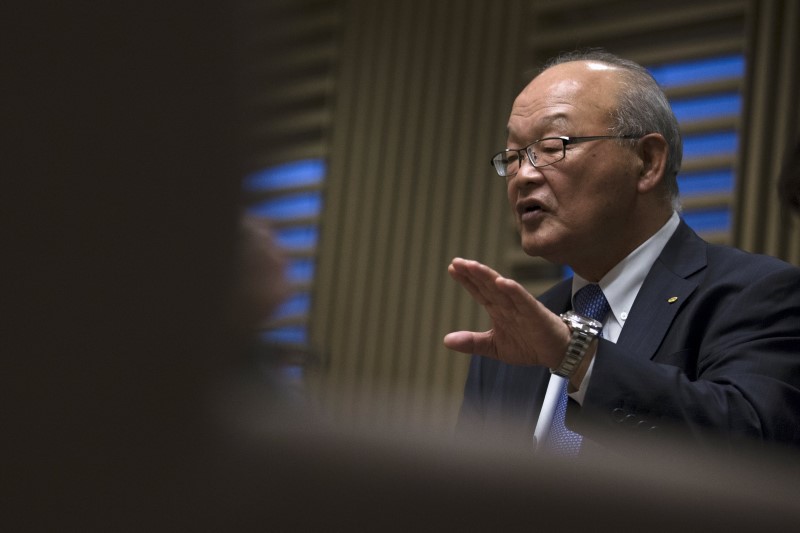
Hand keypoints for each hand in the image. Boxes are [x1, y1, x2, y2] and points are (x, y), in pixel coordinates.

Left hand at [443, 257, 569, 367]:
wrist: (556, 353)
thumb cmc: (528, 345)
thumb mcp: (494, 347)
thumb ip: (472, 342)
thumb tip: (445, 341)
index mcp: (498, 309)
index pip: (479, 291)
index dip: (467, 280)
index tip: (452, 268)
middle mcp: (507, 304)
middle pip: (488, 285)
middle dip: (473, 273)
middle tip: (457, 262)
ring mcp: (521, 307)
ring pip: (502, 288)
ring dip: (488, 276)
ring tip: (473, 266)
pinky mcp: (535, 313)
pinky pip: (523, 300)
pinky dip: (513, 291)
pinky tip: (502, 282)